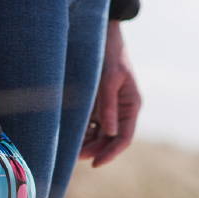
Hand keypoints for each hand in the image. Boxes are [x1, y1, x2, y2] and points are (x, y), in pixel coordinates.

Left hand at [80, 20, 141, 166]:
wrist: (101, 33)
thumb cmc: (108, 53)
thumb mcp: (108, 78)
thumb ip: (108, 106)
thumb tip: (109, 133)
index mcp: (131, 105)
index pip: (124, 138)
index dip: (111, 153)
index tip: (96, 164)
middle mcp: (122, 110)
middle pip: (109, 140)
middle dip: (94, 150)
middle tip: (73, 157)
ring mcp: (109, 109)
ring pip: (98, 135)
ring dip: (85, 144)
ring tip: (68, 149)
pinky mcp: (97, 105)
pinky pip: (89, 125)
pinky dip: (80, 132)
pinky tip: (67, 136)